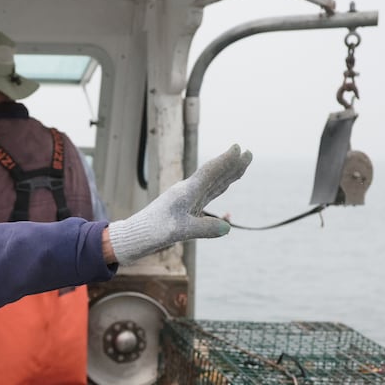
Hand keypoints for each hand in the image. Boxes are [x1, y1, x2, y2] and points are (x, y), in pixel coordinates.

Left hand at [105, 144, 251, 265]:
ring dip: (228, 178)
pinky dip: (218, 205)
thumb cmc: (153, 231)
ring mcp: (187, 202)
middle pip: (215, 176)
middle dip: (233, 166)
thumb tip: (228, 227)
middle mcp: (187, 192)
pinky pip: (206, 203)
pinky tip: (227, 215)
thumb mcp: (179, 231)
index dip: (225, 161)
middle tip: (249, 153)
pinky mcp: (185, 213)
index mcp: (186, 192)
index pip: (210, 172)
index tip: (239, 148)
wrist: (135, 237)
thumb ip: (204, 228)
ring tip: (242, 168)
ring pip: (212, 187)